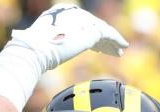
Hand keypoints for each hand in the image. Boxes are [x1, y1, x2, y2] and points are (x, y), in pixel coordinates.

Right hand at [10, 4, 127, 71]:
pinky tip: (122, 47)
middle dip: (103, 40)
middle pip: (93, 26)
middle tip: (112, 49)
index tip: (97, 48)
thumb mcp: (46, 41)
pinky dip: (117, 40)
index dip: (90, 37)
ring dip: (112, 42)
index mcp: (62, 12)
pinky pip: (109, 33)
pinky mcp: (92, 29)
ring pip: (102, 30)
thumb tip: (58, 48)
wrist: (37, 49)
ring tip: (119, 51)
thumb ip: (56, 40)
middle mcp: (74, 12)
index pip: (81, 24)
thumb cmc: (36, 50)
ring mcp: (84, 19)